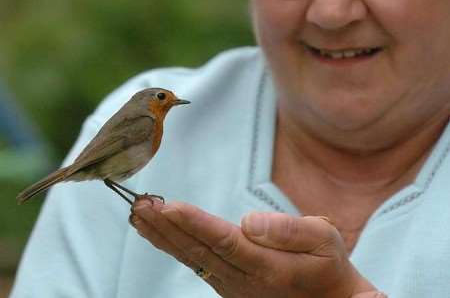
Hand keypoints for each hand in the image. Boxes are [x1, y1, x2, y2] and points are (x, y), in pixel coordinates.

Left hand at [130, 199, 382, 297]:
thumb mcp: (323, 239)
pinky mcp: (227, 284)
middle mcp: (243, 280)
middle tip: (140, 204)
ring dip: (162, 235)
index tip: (169, 206)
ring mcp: (231, 285)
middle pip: (198, 250)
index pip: (224, 241)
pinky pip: (195, 262)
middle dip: (166, 226)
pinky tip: (157, 232)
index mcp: (267, 267)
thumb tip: (247, 220)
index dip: (194, 224)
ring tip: (138, 214)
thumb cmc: (328, 266)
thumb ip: (288, 230)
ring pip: (191, 258)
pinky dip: (172, 245)